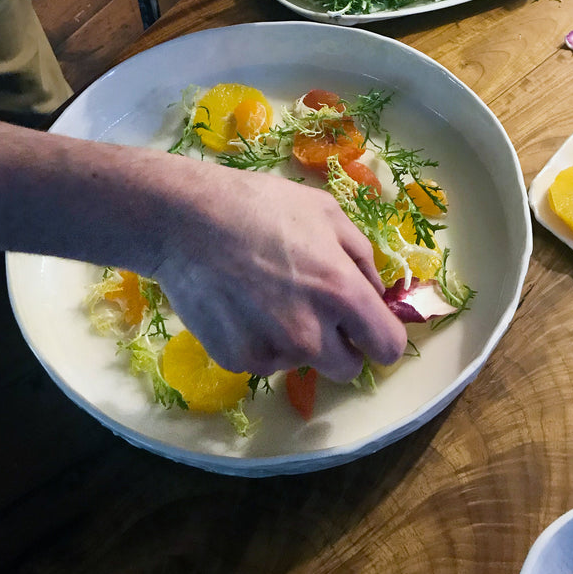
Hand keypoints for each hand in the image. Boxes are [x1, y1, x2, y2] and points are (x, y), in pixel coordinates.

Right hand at [148, 162, 406, 380]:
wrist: (185, 219)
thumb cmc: (260, 205)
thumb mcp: (325, 212)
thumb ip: (361, 256)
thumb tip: (375, 292)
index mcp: (341, 292)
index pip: (387, 347)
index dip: (380, 336)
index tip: (367, 326)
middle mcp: (311, 333)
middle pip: (348, 368)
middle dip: (340, 344)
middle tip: (315, 310)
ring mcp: (272, 352)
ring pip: (302, 362)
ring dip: (295, 340)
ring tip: (265, 294)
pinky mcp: (237, 360)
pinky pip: (264, 361)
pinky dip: (259, 340)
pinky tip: (240, 304)